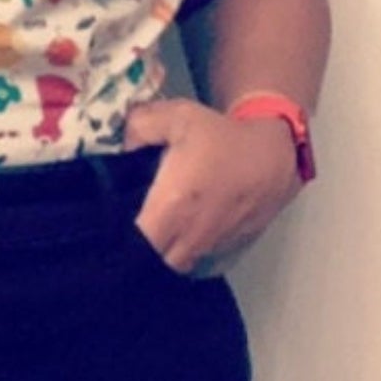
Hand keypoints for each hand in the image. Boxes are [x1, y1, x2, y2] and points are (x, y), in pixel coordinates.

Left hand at [124, 97, 300, 275]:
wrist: (271, 155)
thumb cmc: (219, 135)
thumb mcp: (174, 116)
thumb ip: (138, 127)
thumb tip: (120, 146)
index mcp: (172, 205)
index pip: (137, 243)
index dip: (118, 240)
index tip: (109, 225)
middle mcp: (190, 234)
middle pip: (151, 262)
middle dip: (135, 249)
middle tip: (126, 225)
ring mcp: (209, 246)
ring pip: (174, 263)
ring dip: (159, 251)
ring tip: (149, 226)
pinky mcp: (225, 249)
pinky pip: (194, 259)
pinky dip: (181, 250)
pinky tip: (175, 228)